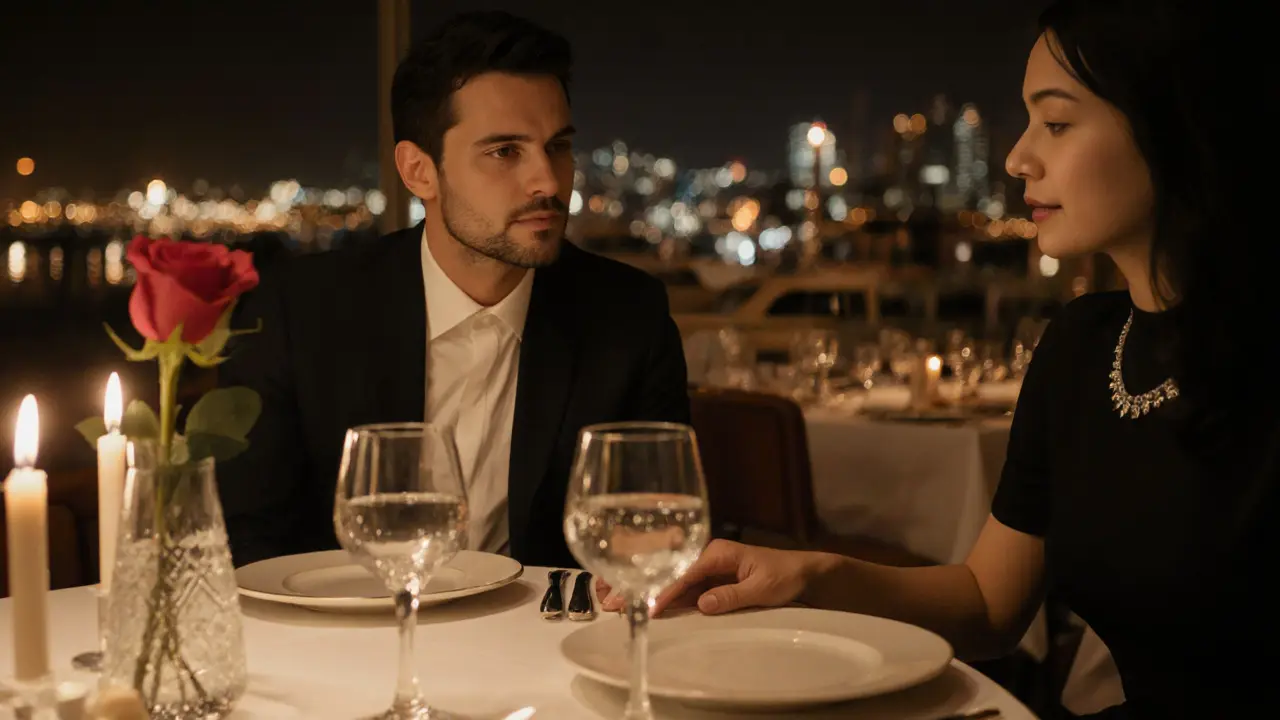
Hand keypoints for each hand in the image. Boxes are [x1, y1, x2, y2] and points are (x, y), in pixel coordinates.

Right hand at [594, 539, 815, 616]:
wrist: (803, 574)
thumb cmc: (784, 575)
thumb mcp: (761, 587)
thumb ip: (732, 595)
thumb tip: (702, 604)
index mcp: (717, 552)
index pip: (684, 572)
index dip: (664, 590)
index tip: (647, 606)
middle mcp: (706, 556)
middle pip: (667, 572)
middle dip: (639, 584)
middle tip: (609, 597)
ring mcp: (705, 568)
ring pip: (669, 580)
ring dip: (642, 590)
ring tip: (611, 598)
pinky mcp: (707, 580)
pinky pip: (680, 589)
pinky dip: (660, 596)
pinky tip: (639, 602)